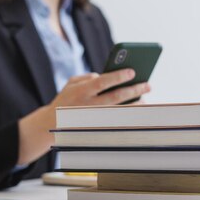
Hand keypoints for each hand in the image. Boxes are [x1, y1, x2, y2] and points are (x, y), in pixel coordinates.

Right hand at [17, 69, 150, 164]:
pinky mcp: (97, 128)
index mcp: (81, 91)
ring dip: (134, 105)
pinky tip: (137, 111)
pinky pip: (117, 121)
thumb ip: (87, 77)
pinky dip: (127, 116)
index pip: (102, 82)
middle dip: (133, 90)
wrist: (51, 125)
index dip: (117, 77)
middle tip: (148, 84)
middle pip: (115, 97)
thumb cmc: (65, 100)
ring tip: (145, 98)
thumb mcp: (70, 84)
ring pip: (119, 111)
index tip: (132, 72)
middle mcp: (88, 105)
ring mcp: (94, 118)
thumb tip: (104, 76)